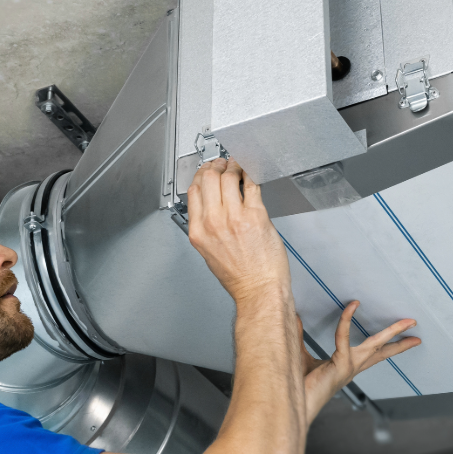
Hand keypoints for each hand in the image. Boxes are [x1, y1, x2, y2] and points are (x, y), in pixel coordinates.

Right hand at [185, 158, 290, 301]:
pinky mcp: (256, 215)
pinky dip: (251, 175)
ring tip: (238, 167)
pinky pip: (252, 186)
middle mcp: (214, 222)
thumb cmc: (239, 277)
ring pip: (229, 178)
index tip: (206, 171)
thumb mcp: (209, 253)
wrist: (259, 290)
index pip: (193, 191)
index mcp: (199, 232)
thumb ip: (206, 229)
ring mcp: (235, 217)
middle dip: (215, 166)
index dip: (200, 175)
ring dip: (234, 167)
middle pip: (208, 178)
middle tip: (223, 163)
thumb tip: (211, 208)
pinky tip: (251, 174)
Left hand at [299, 301, 420, 422]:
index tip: (398, 332)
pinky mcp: (340, 365)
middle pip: (382, 351)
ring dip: (392, 332)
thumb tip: (293, 316)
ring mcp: (349, 367)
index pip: (373, 353)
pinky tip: (352, 306)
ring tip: (408, 322)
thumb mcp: (300, 355)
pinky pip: (344, 338)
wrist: (295, 405)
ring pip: (375, 345)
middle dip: (400, 341)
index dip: (386, 342)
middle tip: (416, 330)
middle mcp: (352, 367)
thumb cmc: (298, 384)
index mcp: (348, 366)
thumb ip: (299, 336)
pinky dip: (347, 321)